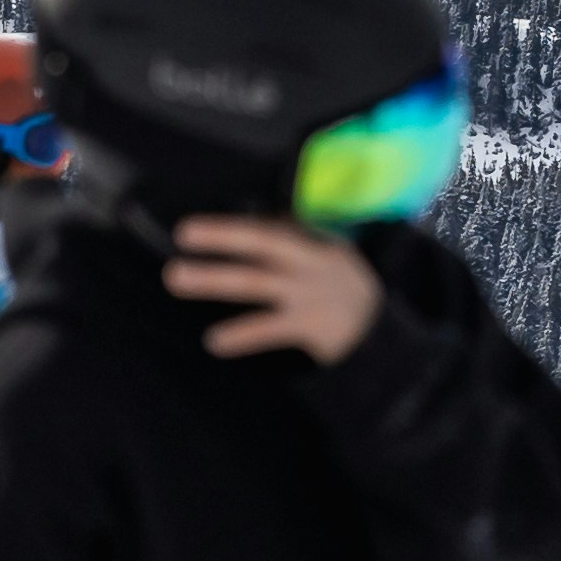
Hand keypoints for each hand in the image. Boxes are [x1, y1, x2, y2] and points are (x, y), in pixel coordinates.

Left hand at [166, 212, 385, 365]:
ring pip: (256, 284)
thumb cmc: (343, 288)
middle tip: (182, 235)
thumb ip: (295, 239)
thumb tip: (262, 219)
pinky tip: (214, 341)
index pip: (267, 230)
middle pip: (261, 246)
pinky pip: (270, 330)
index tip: (188, 230)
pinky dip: (242, 335)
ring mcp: (308, 296)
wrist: (382, 331)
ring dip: (215, 279)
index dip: (228, 228)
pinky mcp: (311, 328)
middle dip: (222, 238)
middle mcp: (308, 265)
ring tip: (178, 278)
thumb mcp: (328, 254)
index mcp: (311, 244)